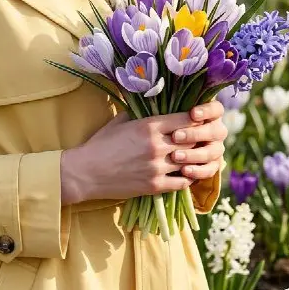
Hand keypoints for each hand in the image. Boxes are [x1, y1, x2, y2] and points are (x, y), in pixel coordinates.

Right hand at [60, 109, 206, 205]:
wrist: (86, 172)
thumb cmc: (101, 143)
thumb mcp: (120, 121)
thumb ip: (139, 112)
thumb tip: (153, 102)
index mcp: (149, 126)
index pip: (185, 119)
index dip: (195, 118)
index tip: (198, 119)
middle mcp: (157, 146)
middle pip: (192, 140)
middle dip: (198, 138)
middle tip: (202, 137)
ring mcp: (157, 168)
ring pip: (190, 162)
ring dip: (195, 159)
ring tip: (197, 156)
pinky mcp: (155, 186)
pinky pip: (182, 182)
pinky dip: (188, 177)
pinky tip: (187, 173)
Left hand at [169, 101, 226, 180]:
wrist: (164, 150)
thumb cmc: (166, 126)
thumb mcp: (170, 117)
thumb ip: (176, 112)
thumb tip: (170, 101)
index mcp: (211, 114)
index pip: (216, 109)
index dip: (207, 111)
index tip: (192, 113)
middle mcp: (217, 131)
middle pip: (216, 131)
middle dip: (195, 134)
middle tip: (176, 136)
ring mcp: (216, 149)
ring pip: (213, 152)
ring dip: (194, 154)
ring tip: (174, 156)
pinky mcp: (213, 166)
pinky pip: (210, 169)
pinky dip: (197, 170)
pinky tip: (184, 170)